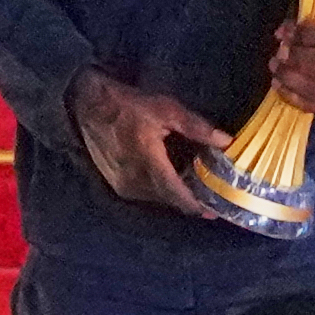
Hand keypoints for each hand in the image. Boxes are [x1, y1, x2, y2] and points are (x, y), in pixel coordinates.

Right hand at [67, 68, 229, 217]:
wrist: (88, 107)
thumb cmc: (128, 106)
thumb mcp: (166, 110)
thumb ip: (197, 128)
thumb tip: (226, 141)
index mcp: (149, 164)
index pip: (177, 195)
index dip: (198, 205)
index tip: (216, 209)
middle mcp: (135, 181)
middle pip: (169, 200)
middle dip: (190, 200)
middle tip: (211, 197)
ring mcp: (123, 186)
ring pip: (157, 199)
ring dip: (174, 195)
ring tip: (194, 188)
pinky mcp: (116, 185)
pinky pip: (144, 194)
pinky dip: (159, 190)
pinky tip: (170, 180)